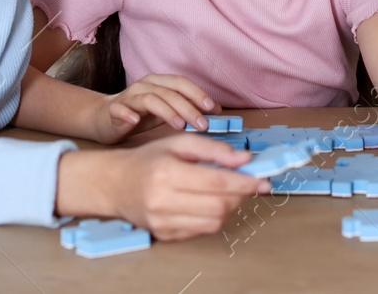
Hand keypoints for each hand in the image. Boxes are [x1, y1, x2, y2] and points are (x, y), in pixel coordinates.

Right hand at [56, 134, 268, 240]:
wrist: (115, 184)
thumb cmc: (148, 160)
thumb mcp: (178, 142)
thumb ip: (212, 148)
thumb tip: (245, 158)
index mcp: (167, 172)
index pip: (216, 182)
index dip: (244, 182)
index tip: (262, 180)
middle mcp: (163, 200)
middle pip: (218, 206)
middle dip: (241, 195)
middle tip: (249, 184)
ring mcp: (163, 222)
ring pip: (213, 222)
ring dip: (230, 207)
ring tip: (230, 192)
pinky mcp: (164, 235)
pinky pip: (200, 231)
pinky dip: (213, 217)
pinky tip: (210, 202)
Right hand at [95, 74, 219, 143]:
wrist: (103, 118)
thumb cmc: (139, 114)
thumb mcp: (166, 111)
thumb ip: (186, 108)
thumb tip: (216, 112)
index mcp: (159, 83)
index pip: (181, 83)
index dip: (198, 93)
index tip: (213, 109)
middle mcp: (145, 86)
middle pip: (169, 92)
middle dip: (188, 107)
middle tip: (202, 124)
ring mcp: (129, 97)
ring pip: (150, 99)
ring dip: (166, 111)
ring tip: (179, 125)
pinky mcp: (114, 110)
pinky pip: (121, 109)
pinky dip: (128, 114)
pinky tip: (136, 123)